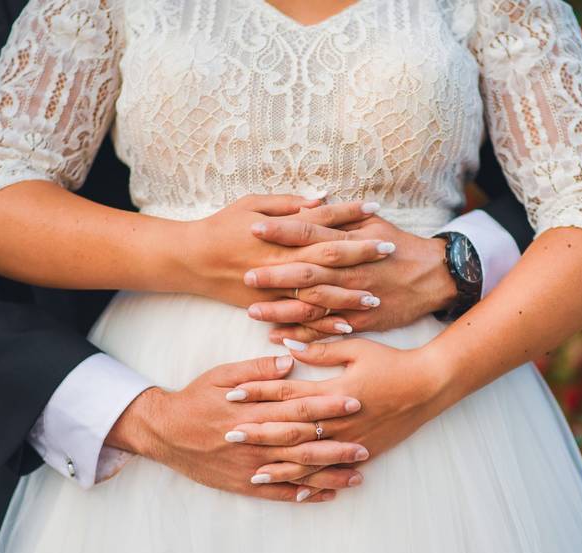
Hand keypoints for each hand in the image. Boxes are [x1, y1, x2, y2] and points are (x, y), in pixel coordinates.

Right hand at [106, 354, 370, 502]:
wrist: (164, 432)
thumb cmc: (195, 398)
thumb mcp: (222, 374)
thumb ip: (257, 369)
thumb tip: (290, 361)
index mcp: (252, 412)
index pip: (297, 408)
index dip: (327, 405)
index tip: (354, 401)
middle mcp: (254, 442)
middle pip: (303, 444)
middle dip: (337, 445)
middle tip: (366, 446)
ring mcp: (250, 466)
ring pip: (296, 473)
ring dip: (327, 475)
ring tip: (356, 475)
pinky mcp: (244, 484)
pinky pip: (279, 493)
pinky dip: (302, 494)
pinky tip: (325, 494)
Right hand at [169, 195, 391, 313]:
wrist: (191, 260)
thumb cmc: (222, 226)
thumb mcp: (251, 204)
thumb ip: (287, 204)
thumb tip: (321, 199)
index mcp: (279, 233)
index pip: (322, 222)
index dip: (349, 215)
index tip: (376, 210)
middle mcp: (281, 261)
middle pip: (329, 257)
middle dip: (361, 255)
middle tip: (390, 251)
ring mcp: (275, 286)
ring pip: (319, 292)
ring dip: (349, 295)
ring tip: (377, 297)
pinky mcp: (268, 305)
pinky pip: (300, 316)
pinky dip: (323, 322)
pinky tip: (346, 325)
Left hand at [220, 339, 453, 485]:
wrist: (429, 387)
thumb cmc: (392, 363)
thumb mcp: (357, 349)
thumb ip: (321, 351)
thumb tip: (288, 349)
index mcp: (333, 391)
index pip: (287, 392)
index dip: (258, 392)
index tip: (231, 395)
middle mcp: (339, 420)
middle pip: (291, 428)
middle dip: (258, 433)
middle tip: (229, 437)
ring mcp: (350, 440)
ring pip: (308, 457)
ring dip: (279, 465)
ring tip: (252, 473)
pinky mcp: (363, 452)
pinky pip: (333, 471)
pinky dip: (312, 483)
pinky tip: (294, 492)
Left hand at [244, 215, 457, 341]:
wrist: (434, 277)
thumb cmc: (399, 246)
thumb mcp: (373, 223)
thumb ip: (339, 216)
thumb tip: (309, 205)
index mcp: (351, 243)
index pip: (311, 232)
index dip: (282, 230)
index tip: (254, 227)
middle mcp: (351, 271)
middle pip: (307, 272)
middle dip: (274, 274)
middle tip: (244, 274)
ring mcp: (356, 299)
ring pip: (314, 306)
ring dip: (282, 310)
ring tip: (252, 312)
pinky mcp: (362, 322)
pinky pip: (329, 330)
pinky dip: (304, 336)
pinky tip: (279, 337)